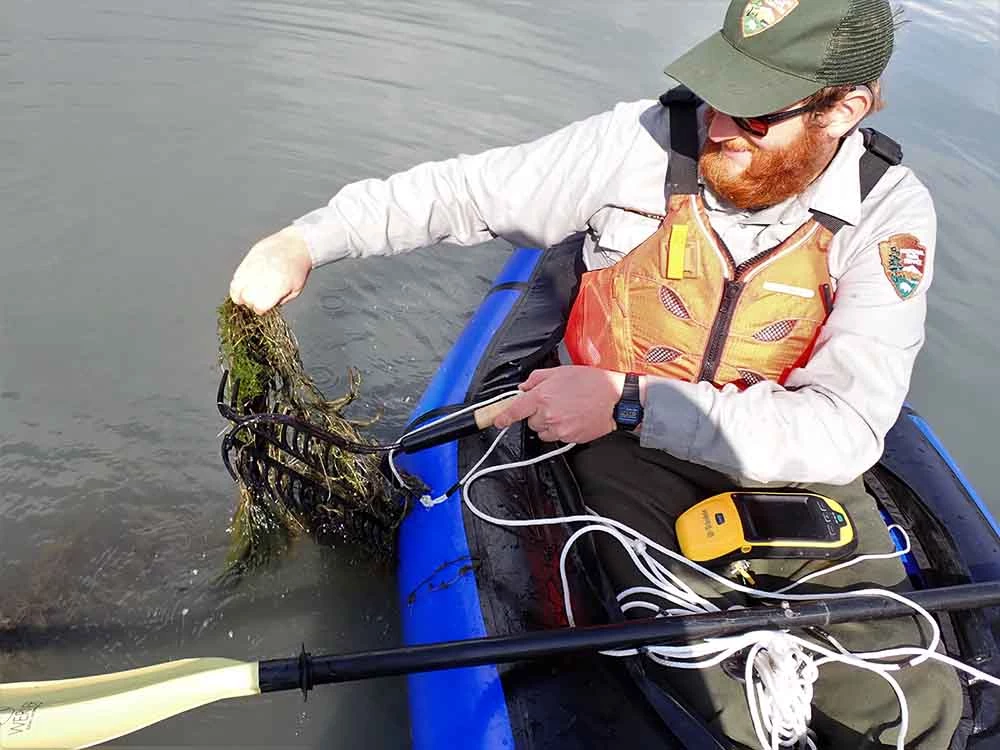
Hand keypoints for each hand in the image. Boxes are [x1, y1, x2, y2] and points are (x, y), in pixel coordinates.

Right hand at [229, 225, 312, 313]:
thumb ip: (279, 301)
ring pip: (236, 288)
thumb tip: (265, 307)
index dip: (261, 310)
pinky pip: (236, 276)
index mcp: (277, 287)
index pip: (259, 307)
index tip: (264, 307)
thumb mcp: (295, 290)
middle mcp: (263, 277)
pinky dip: (238, 284)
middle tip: (257, 300)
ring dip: (240, 295)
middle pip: (246, 299)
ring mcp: (253, 268)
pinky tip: (245, 285)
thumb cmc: (298, 269)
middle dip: (250, 302)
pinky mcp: (248, 260)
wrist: (296, 245)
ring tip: (247, 294)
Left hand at [494, 366, 626, 443]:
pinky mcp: (569, 438)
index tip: (497, 421)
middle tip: (553, 404)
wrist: (615, 399)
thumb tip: (524, 388)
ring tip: (564, 412)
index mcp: (542, 396)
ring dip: (547, 424)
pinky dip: (559, 431)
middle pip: (530, 421)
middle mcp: (547, 414)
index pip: (515, 410)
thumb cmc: (591, 382)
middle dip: (537, 414)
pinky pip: (556, 437)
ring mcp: (559, 428)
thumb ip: (537, 378)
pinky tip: (572, 419)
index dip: (503, 417)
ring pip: (542, 431)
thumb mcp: (560, 371)